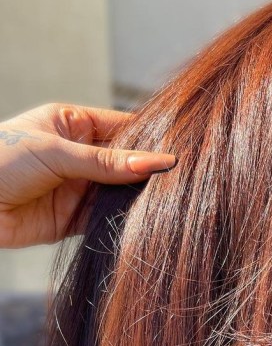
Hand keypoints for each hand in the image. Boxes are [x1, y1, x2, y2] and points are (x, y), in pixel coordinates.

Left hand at [0, 102, 175, 247]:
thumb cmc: (2, 161)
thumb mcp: (57, 153)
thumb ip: (107, 163)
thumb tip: (156, 163)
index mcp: (73, 124)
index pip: (123, 128)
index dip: (150, 138)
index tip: (179, 149)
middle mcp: (80, 155)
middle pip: (126, 162)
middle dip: (148, 171)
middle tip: (180, 178)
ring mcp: (79, 188)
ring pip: (120, 192)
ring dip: (139, 198)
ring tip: (170, 200)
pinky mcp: (75, 219)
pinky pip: (108, 219)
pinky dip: (124, 221)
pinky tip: (145, 220)